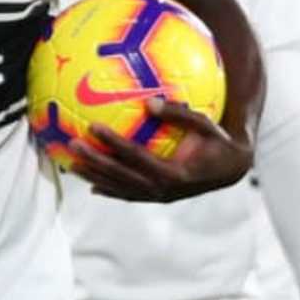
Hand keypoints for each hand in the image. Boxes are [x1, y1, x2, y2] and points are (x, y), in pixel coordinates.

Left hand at [70, 98, 251, 201]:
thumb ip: (178, 114)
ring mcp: (159, 196)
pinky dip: (109, 190)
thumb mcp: (204, 124)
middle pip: (122, 175)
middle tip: (72, 144)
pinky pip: (128, 194)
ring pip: (120, 188)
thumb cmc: (217, 141)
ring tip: (70, 165)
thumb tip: (148, 101)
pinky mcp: (157, 198)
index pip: (136, 156)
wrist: (230, 169)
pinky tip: (91, 185)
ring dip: (95, 176)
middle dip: (95, 161)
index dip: (114, 142)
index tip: (94, 127)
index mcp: (175, 172)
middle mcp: (164, 189)